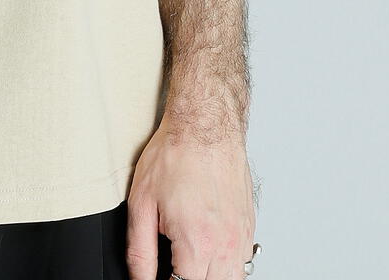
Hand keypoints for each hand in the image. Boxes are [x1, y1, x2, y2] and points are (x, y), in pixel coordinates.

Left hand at [125, 119, 255, 279]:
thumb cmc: (175, 154)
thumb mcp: (141, 203)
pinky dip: (224, 265)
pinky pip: (241, 262)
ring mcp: (241, 238)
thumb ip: (140, 251)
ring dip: (209, 276)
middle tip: (173, 266)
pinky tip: (206, 250)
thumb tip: (139, 279)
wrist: (205, 124)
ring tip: (189, 260)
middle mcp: (225, 246)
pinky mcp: (248, 228)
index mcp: (197, 244)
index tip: (161, 277)